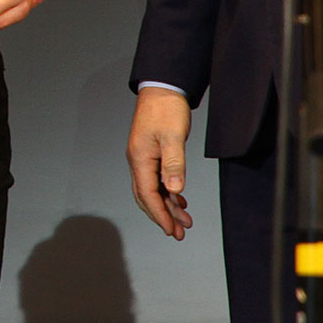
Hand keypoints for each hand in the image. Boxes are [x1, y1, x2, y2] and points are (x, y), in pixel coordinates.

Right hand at [128, 87, 194, 239]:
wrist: (163, 89)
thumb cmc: (166, 110)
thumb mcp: (173, 137)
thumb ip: (173, 164)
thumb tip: (174, 190)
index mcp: (140, 159)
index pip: (147, 194)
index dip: (159, 215)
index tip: (170, 231)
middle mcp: (138, 161)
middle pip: (147, 196)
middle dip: (162, 216)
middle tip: (179, 233)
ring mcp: (144, 158)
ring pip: (153, 190)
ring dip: (168, 206)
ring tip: (184, 221)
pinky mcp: (151, 154)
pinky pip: (157, 180)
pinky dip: (168, 192)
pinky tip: (179, 199)